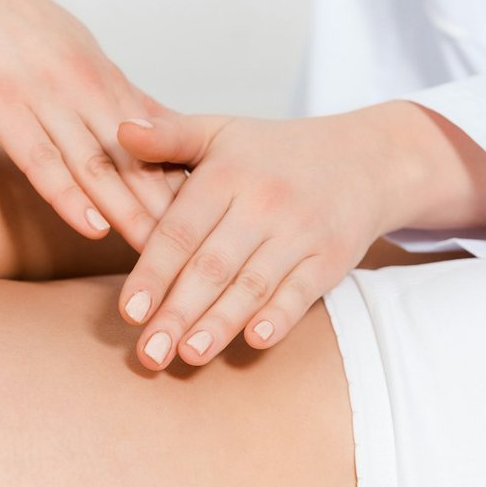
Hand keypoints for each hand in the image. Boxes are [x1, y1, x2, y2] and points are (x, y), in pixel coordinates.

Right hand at [0, 0, 176, 249]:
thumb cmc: (2, 10)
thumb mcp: (69, 46)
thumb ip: (105, 89)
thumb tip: (145, 123)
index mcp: (100, 77)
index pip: (156, 140)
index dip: (183, 185)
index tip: (211, 226)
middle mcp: (83, 88)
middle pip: (137, 160)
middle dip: (169, 211)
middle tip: (198, 258)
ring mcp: (43, 97)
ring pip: (98, 165)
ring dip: (131, 213)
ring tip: (157, 255)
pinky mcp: (0, 106)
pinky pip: (40, 159)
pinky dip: (69, 195)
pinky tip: (93, 226)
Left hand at [112, 104, 434, 368]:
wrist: (365, 158)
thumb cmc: (272, 153)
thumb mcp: (219, 132)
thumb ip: (168, 137)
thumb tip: (120, 131)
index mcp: (226, 176)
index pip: (180, 231)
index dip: (153, 274)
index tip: (129, 312)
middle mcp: (262, 203)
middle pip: (212, 266)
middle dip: (177, 312)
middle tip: (148, 354)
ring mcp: (300, 231)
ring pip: (253, 284)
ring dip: (220, 323)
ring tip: (189, 356)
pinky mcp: (332, 257)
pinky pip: (302, 290)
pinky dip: (281, 316)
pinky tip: (257, 340)